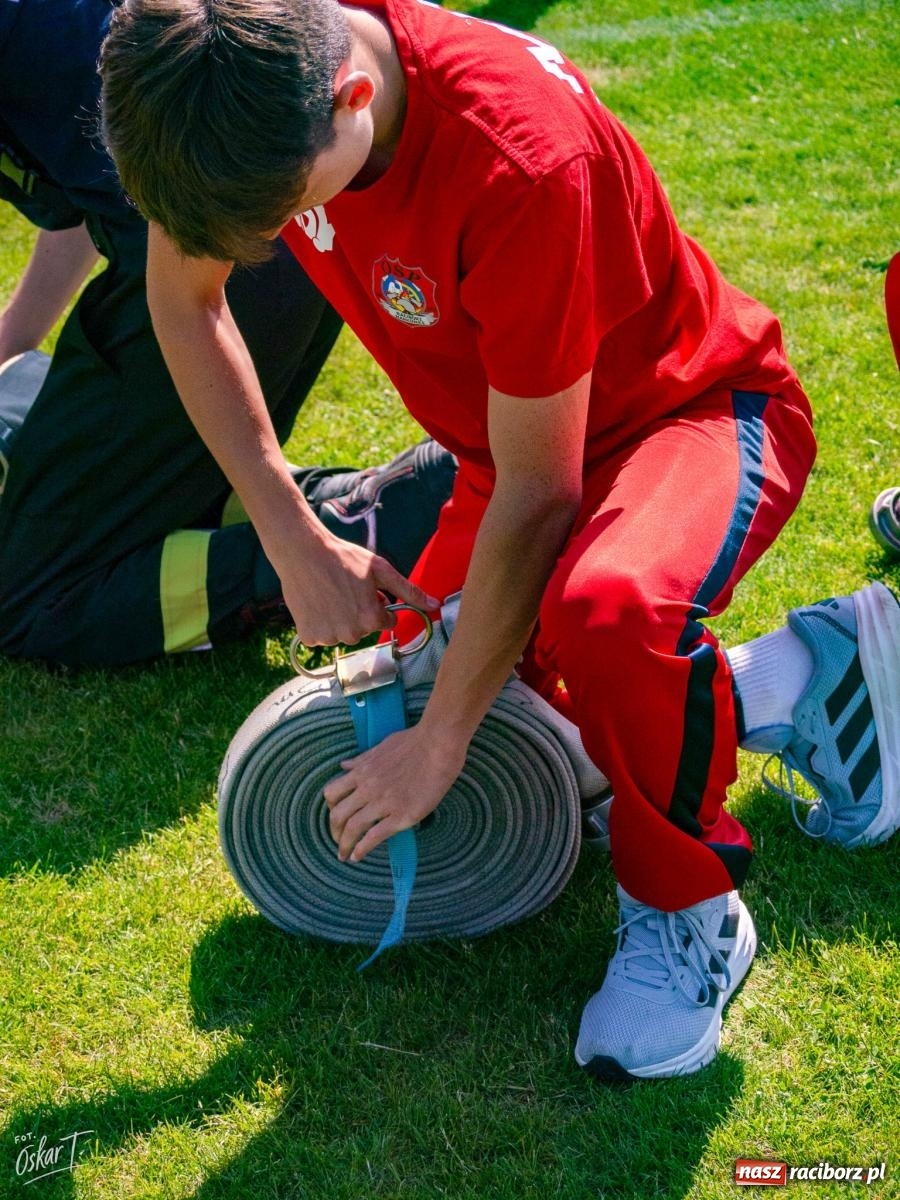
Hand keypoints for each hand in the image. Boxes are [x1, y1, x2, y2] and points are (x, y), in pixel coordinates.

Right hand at [281, 531, 437, 646]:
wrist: (302, 552)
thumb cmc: (342, 557)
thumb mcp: (380, 569)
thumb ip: (408, 591)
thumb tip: (434, 605)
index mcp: (371, 618)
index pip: (386, 621)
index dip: (378, 604)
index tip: (365, 589)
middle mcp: (350, 633)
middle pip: (364, 629)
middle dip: (359, 613)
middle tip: (347, 589)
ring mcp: (328, 636)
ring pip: (342, 634)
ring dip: (339, 620)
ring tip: (330, 594)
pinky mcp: (309, 636)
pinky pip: (321, 637)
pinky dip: (320, 624)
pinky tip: (317, 603)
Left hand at [323, 724, 467, 861]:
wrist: (438, 745)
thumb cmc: (414, 741)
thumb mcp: (381, 746)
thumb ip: (361, 760)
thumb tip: (344, 765)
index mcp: (361, 772)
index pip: (332, 794)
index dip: (330, 809)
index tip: (335, 818)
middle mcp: (367, 788)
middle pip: (338, 815)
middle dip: (334, 832)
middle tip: (338, 841)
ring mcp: (383, 803)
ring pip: (353, 828)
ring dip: (345, 845)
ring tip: (345, 855)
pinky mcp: (401, 815)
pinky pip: (374, 836)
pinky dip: (362, 849)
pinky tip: (358, 857)